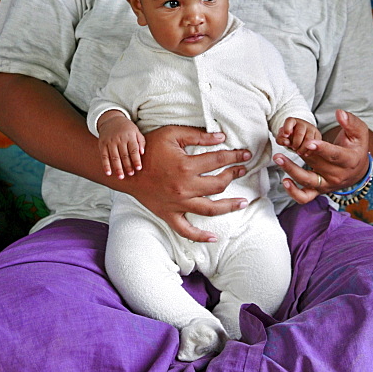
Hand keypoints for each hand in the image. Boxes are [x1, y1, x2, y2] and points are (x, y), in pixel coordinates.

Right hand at [96, 112, 145, 178]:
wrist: (111, 119)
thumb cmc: (126, 128)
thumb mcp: (136, 131)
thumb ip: (141, 141)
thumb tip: (142, 153)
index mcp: (129, 136)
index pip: (134, 150)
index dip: (136, 160)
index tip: (139, 168)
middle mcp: (119, 139)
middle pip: (124, 155)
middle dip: (128, 166)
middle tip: (131, 174)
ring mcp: (110, 142)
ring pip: (114, 157)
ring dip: (118, 168)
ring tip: (121, 177)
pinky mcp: (102, 144)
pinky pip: (104, 156)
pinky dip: (106, 165)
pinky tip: (108, 173)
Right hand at [123, 125, 250, 241]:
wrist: (126, 170)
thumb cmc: (148, 149)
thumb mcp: (171, 134)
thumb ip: (197, 135)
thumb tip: (221, 138)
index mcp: (185, 166)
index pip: (218, 160)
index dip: (235, 156)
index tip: (246, 155)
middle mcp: (184, 187)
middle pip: (219, 185)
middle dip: (234, 175)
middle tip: (242, 170)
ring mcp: (178, 204)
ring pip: (210, 209)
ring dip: (229, 206)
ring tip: (243, 202)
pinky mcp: (169, 215)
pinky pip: (186, 230)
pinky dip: (200, 236)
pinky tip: (214, 237)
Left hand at [275, 109, 372, 205]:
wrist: (357, 169)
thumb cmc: (356, 147)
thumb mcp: (359, 132)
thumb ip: (350, 122)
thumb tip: (339, 113)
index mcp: (349, 160)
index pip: (335, 155)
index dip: (322, 149)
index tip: (309, 143)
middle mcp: (338, 175)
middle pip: (317, 165)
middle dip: (301, 155)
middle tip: (286, 145)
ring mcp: (327, 184)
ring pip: (308, 181)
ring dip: (292, 171)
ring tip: (279, 158)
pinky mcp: (318, 190)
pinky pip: (305, 197)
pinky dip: (294, 193)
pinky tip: (285, 181)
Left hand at [276, 118, 322, 156]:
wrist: (300, 139)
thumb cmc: (290, 137)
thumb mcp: (283, 138)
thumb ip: (281, 139)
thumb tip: (286, 142)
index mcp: (292, 122)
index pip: (290, 121)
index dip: (287, 127)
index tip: (286, 135)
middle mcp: (303, 123)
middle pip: (299, 133)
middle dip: (296, 143)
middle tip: (294, 148)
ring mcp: (311, 129)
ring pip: (308, 140)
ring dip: (303, 148)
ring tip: (299, 152)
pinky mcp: (318, 135)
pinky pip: (315, 144)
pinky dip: (310, 151)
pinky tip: (306, 153)